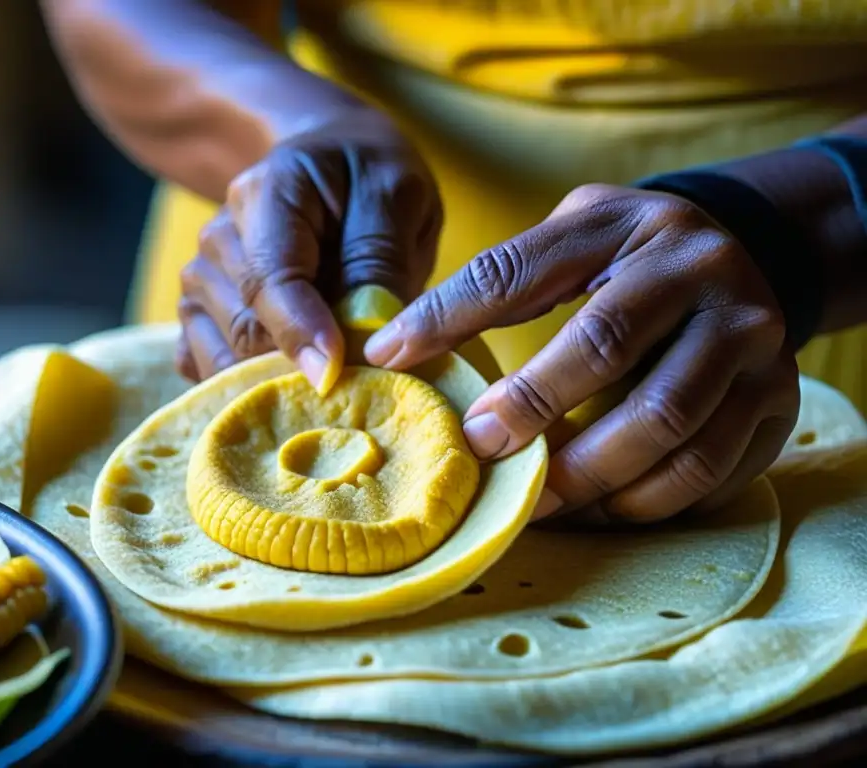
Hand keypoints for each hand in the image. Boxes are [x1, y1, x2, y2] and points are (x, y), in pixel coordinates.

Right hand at [175, 107, 441, 391]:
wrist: (331, 157)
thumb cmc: (368, 180)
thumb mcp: (395, 198)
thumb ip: (379, 263)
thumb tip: (366, 342)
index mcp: (266, 195)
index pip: (269, 278)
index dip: (299, 331)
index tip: (333, 372)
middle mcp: (219, 238)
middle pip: (245, 328)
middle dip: (298, 364)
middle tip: (356, 377)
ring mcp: (202, 277)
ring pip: (223, 355)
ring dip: (274, 378)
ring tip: (330, 374)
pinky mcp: (199, 312)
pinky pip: (203, 365)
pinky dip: (241, 386)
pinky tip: (282, 382)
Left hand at [364, 184, 800, 523]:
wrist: (754, 261)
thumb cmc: (632, 260)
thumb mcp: (573, 240)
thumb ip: (498, 281)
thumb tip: (395, 345)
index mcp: (628, 226)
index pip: (519, 271)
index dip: (449, 317)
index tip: (392, 358)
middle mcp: (700, 275)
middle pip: (605, 349)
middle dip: (532, 409)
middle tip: (482, 450)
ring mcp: (751, 341)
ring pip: (664, 427)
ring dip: (587, 477)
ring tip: (534, 502)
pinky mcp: (779, 402)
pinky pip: (707, 473)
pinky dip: (642, 503)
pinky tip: (597, 508)